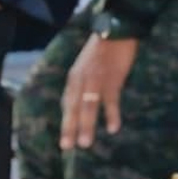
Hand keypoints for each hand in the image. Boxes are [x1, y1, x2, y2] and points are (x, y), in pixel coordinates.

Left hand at [59, 34, 138, 149]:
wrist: (114, 31)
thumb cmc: (100, 50)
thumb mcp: (84, 66)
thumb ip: (81, 83)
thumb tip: (78, 101)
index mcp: (73, 78)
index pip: (66, 104)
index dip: (65, 121)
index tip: (63, 139)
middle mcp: (80, 80)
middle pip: (72, 108)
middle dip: (69, 128)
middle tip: (67, 147)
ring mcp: (96, 80)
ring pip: (88, 107)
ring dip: (86, 125)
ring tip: (85, 143)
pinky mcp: (112, 79)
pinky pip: (110, 100)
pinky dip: (111, 114)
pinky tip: (112, 128)